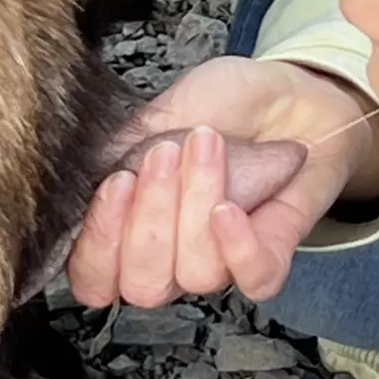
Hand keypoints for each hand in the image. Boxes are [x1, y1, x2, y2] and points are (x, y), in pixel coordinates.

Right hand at [67, 56, 378, 308]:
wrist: (292, 94)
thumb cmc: (223, 103)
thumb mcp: (160, 112)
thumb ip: (119, 153)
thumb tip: (86, 180)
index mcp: (128, 228)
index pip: (93, 277)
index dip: (97, 246)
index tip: (116, 184)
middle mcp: (170, 256)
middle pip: (142, 284)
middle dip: (148, 220)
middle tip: (162, 154)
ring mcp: (221, 261)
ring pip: (196, 274)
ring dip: (196, 205)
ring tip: (206, 144)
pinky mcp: (271, 256)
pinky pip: (253, 278)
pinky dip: (238, 247)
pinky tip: (229, 208)